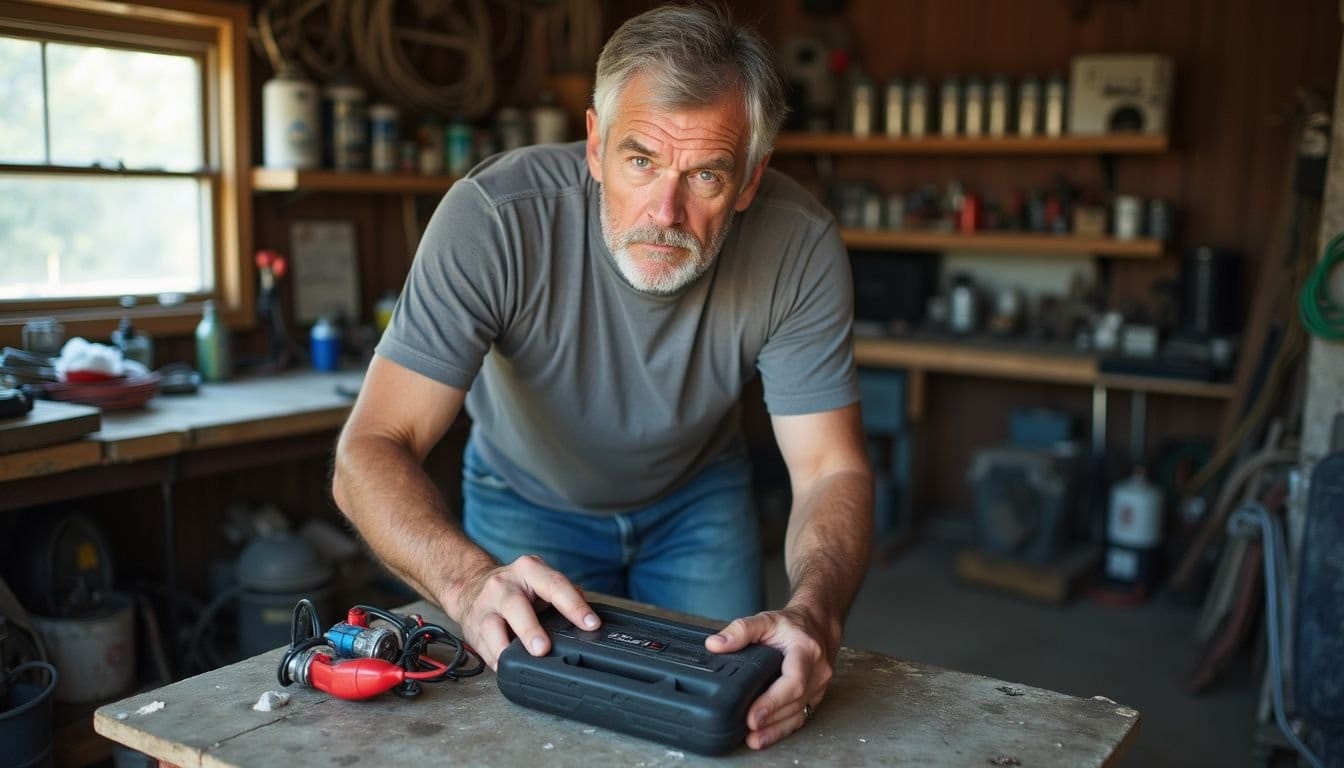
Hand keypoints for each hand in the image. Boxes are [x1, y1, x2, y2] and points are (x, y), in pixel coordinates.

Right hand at [448, 554, 599, 669]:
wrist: (471, 585)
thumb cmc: (515, 587)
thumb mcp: (540, 580)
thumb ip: (564, 594)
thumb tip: (588, 614)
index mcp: (529, 570)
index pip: (555, 585)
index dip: (574, 606)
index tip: (591, 624)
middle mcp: (504, 584)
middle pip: (516, 605)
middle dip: (530, 629)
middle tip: (544, 649)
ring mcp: (485, 605)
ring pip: (492, 626)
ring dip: (506, 647)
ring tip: (518, 662)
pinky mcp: (472, 626)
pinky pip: (483, 646)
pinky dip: (494, 659)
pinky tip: (505, 667)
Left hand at [705, 605, 836, 749]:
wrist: (819, 625)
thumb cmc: (793, 624)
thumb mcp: (766, 620)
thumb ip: (740, 630)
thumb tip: (715, 644)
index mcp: (806, 651)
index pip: (794, 680)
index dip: (773, 701)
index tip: (753, 714)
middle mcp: (817, 671)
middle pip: (795, 702)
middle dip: (771, 719)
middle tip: (747, 728)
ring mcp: (819, 687)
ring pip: (799, 714)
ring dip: (776, 729)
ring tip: (753, 739)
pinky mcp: (815, 697)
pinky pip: (800, 717)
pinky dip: (782, 729)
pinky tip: (764, 737)